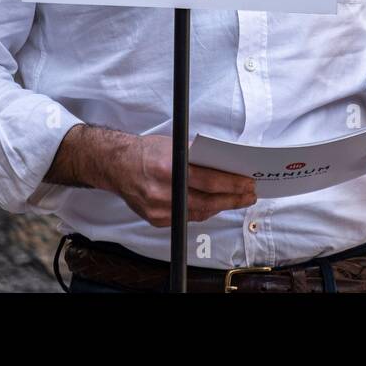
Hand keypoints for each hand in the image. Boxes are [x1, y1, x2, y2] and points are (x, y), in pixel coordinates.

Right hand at [111, 134, 256, 226]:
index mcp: (168, 168)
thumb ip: (199, 157)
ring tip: (238, 200)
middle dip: (233, 199)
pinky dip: (203, 211)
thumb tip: (227, 164)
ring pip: (198, 212)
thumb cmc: (147, 152)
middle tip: (249, 195)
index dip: (232, 184)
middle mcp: (162, 192)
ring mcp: (158, 209)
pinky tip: (215, 205)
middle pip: (207, 201)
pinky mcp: (155, 219)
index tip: (248, 182)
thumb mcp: (175, 145)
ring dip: (221, 206)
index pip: (209, 180)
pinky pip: (186, 217)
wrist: (117, 165)